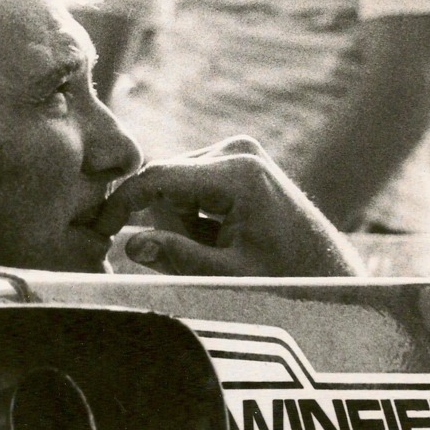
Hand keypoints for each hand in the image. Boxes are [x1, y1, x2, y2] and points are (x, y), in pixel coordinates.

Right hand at [93, 136, 365, 276]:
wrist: (328, 273)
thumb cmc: (286, 279)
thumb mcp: (229, 276)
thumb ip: (178, 259)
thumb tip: (129, 245)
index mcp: (237, 173)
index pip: (158, 176)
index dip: (123, 202)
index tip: (101, 229)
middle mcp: (238, 150)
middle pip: (167, 179)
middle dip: (166, 221)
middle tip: (200, 259)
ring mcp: (240, 151)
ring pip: (177, 183)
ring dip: (182, 220)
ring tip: (219, 251)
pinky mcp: (241, 159)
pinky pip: (194, 184)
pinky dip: (196, 214)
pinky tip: (224, 238)